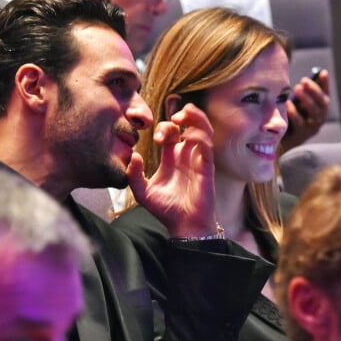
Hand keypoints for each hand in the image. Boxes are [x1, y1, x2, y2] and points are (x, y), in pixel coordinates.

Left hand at [127, 103, 215, 236]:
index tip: (154, 138)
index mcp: (171, 157)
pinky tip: (189, 136)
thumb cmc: (166, 209)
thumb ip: (134, 175)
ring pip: (204, 130)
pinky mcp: (207, 167)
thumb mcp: (142, 192)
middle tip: (173, 118)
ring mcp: (198, 159)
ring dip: (196, 118)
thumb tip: (133, 155)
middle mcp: (186, 155)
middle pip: (189, 124)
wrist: (183, 226)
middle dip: (182, 116)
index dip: (164, 127)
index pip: (171, 132)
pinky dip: (200, 136)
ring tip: (184, 114)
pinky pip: (207, 146)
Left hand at [281, 69, 329, 151]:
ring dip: (307, 100)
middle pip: (322, 103)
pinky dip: (294, 113)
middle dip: (314, 90)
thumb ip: (300, 95)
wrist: (280, 141)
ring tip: (297, 89)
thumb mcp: (295, 105)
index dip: (325, 84)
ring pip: (314, 113)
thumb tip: (301, 80)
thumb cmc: (288, 118)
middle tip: (304, 81)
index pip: (325, 94)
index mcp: (320, 109)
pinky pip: (300, 123)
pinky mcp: (302, 136)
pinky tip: (288, 104)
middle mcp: (320, 118)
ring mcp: (312, 128)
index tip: (322, 72)